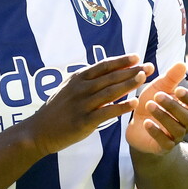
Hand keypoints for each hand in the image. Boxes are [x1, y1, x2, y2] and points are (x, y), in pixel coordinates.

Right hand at [24, 53, 148, 156]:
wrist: (38, 131)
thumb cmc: (56, 110)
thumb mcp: (67, 88)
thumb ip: (85, 80)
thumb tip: (106, 72)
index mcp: (76, 79)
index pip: (102, 66)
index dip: (121, 60)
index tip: (137, 57)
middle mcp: (80, 89)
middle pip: (110, 77)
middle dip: (131, 71)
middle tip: (149, 67)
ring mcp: (81, 105)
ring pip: (110, 92)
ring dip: (128, 84)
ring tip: (143, 78)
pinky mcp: (83, 121)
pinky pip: (106, 112)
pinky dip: (121, 107)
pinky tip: (134, 103)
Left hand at [125, 62, 187, 156]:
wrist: (138, 130)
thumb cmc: (153, 106)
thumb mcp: (159, 89)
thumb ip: (171, 78)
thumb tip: (182, 64)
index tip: (178, 89)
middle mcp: (185, 125)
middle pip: (187, 118)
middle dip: (173, 106)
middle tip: (158, 95)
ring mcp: (175, 138)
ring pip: (176, 130)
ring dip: (163, 116)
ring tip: (149, 105)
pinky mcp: (162, 147)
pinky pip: (164, 142)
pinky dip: (156, 132)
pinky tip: (146, 123)